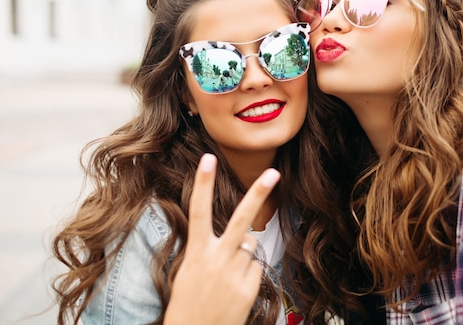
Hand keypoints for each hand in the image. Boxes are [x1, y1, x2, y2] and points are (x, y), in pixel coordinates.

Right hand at [163, 153, 279, 324]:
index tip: (208, 159)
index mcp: (196, 252)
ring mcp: (234, 273)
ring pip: (251, 247)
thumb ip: (212, 250)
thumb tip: (245, 239)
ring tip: (226, 276)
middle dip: (258, 194)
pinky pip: (256, 266)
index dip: (203, 184)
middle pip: (241, 220)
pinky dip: (249, 272)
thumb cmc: (188, 302)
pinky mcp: (249, 288)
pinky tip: (235, 288)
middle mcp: (217, 259)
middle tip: (274, 173)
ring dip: (243, 254)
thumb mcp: (189, 271)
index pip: (199, 211)